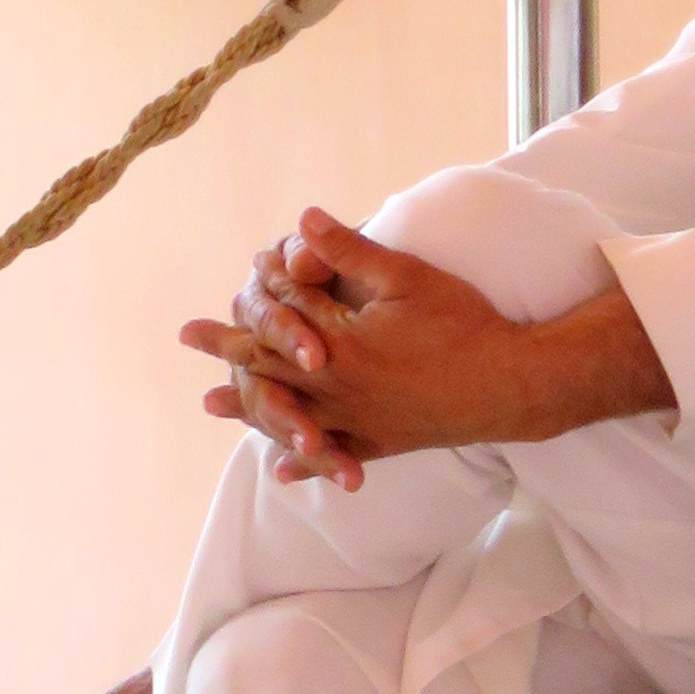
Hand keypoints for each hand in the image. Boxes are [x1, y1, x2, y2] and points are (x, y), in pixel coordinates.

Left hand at [180, 209, 667, 482]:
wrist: (506, 384)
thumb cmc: (460, 323)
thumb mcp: (405, 276)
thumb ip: (349, 251)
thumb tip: (300, 223)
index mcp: (338, 342)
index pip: (284, 315)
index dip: (252, 299)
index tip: (215, 298)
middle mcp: (337, 385)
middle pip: (271, 365)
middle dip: (229, 350)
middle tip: (188, 339)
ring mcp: (357, 419)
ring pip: (291, 412)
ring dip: (249, 405)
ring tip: (213, 404)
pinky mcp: (381, 441)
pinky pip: (334, 453)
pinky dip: (304, 461)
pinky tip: (284, 470)